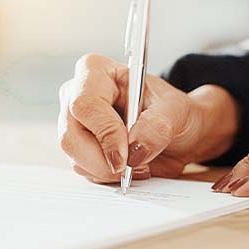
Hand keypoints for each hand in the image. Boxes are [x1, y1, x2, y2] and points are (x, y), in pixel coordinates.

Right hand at [58, 54, 238, 183]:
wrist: (177, 131)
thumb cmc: (172, 110)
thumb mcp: (176, 110)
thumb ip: (158, 125)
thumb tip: (134, 149)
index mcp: (96, 72)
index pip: (86, 104)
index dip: (105, 133)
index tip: (126, 156)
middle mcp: (76, 95)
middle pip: (71, 137)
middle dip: (103, 161)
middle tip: (133, 167)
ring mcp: (73, 123)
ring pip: (75, 158)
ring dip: (109, 171)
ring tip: (139, 164)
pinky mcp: (77, 147)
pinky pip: (83, 169)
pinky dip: (107, 176)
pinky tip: (128, 166)